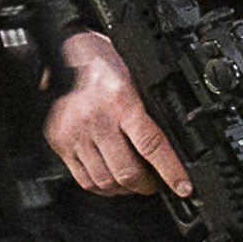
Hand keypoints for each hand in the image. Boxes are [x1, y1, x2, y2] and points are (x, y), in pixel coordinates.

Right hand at [46, 31, 190, 197]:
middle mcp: (96, 118)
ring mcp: (76, 132)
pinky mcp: (60, 141)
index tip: (182, 187)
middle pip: (127, 171)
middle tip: (156, 183)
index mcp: (120, 99)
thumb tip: (173, 147)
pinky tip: (112, 180)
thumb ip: (149, 112)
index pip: (151, 145)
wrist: (68, 53)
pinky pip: (84, 179)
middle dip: (147, 184)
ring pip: (106, 181)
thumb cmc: (105, 64)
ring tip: (134, 182)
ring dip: (124, 188)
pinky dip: (102, 187)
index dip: (170, 171)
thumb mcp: (136, 80)